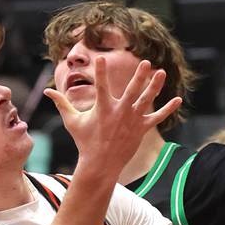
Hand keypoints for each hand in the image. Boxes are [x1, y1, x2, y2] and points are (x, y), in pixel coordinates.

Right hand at [44, 57, 181, 175]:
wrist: (100, 165)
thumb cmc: (85, 142)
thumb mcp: (72, 122)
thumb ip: (61, 103)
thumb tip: (46, 92)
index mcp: (103, 109)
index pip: (101, 87)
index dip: (101, 73)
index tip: (101, 59)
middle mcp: (119, 113)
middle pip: (132, 91)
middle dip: (139, 76)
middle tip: (145, 62)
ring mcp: (132, 121)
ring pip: (146, 101)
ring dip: (155, 86)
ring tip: (161, 72)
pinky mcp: (141, 129)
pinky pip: (156, 118)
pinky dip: (168, 109)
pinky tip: (177, 99)